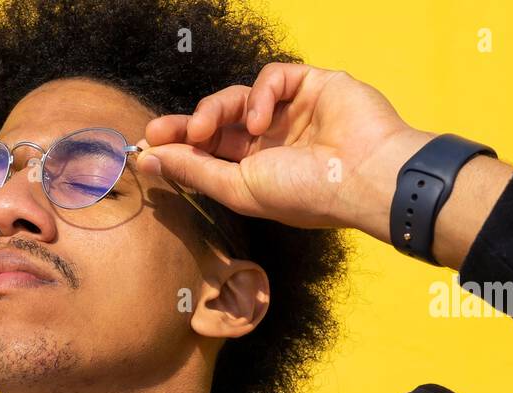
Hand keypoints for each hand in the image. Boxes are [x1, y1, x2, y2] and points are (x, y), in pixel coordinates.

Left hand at [136, 63, 434, 241]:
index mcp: (257, 171)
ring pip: (238, 98)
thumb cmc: (306, 194)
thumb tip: (149, 163)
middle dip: (186, 125)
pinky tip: (259, 121)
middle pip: (218, 124)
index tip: (148, 147)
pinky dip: (257, 95)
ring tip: (203, 130)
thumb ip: (194, 172)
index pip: (210, 153)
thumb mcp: (239, 189)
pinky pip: (272, 77)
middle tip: (158, 130)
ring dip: (214, 110)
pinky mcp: (312, 85)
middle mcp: (273, 143)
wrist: (364, 176)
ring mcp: (292, 113)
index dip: (178, 148)